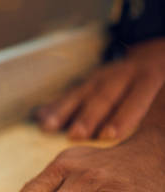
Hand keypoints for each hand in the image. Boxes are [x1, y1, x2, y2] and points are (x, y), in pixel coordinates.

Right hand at [36, 38, 164, 140]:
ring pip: (80, 94)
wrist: (150, 57)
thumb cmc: (158, 84)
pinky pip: (67, 94)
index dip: (123, 116)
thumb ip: (145, 106)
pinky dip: (52, 105)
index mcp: (148, 77)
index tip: (109, 135)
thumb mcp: (161, 92)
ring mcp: (100, 77)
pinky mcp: (86, 81)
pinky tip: (39, 116)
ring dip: (62, 112)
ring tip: (48, 127)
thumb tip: (130, 129)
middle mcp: (122, 75)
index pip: (136, 97)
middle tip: (76, 134)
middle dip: (88, 116)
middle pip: (103, 96)